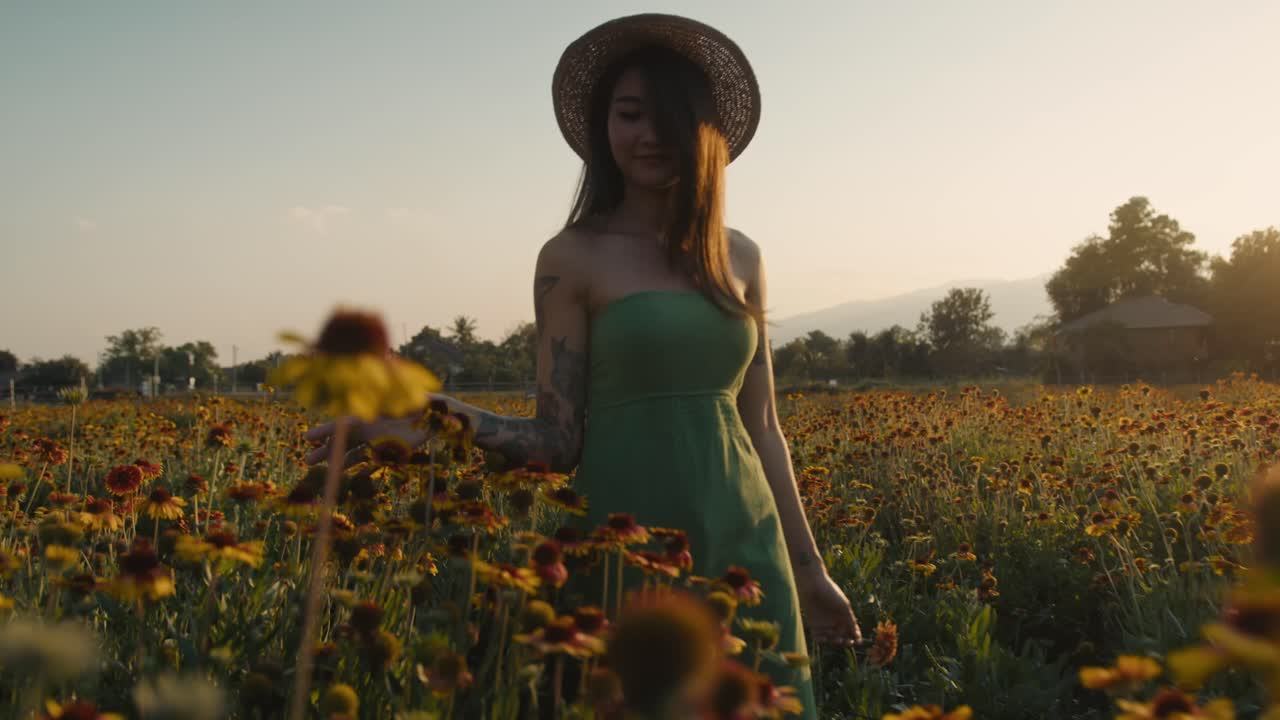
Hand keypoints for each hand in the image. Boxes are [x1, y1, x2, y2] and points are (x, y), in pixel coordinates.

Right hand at [303, 414, 426, 467]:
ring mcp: (376, 440)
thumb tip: (383, 405)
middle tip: (308, 461)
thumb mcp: (406, 401)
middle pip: (343, 441)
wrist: (433, 416)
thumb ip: (393, 403)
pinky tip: (346, 477)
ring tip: (326, 473)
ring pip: (353, 453)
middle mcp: (369, 428)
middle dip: (326, 450)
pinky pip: (369, 461)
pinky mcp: (386, 451)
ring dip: (339, 463)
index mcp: (369, 415)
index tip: (309, 437)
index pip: (342, 424)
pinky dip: (358, 469)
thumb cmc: (419, 404)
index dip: (325, 430)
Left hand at [796, 570, 861, 646]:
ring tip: (838, 640)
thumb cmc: (831, 593)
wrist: (812, 585)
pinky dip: (822, 640)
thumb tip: (855, 633)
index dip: (856, 636)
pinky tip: (826, 639)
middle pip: (842, 636)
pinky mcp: (814, 625)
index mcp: (844, 616)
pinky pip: (819, 637)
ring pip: (832, 639)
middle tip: (848, 642)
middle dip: (846, 641)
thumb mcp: (844, 606)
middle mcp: (835, 621)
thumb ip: (850, 620)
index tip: (858, 641)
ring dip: (836, 642)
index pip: (852, 630)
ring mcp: (825, 624)